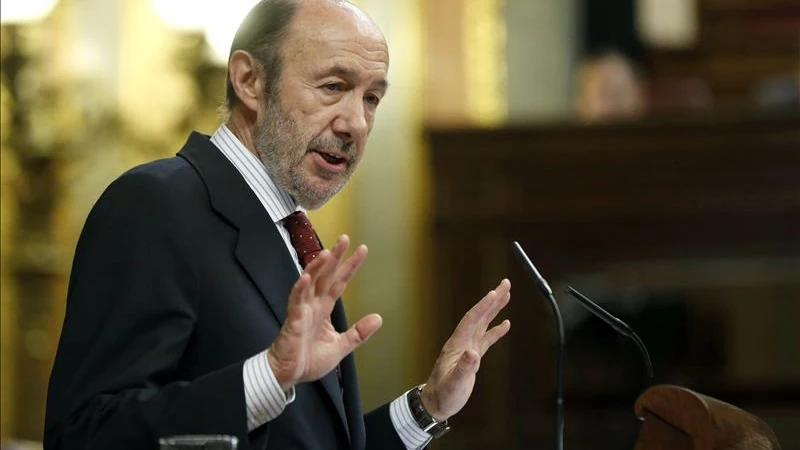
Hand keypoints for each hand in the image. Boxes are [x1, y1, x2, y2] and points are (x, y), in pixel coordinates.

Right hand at [267, 235, 381, 388]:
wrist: (287, 375)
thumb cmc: (307, 360)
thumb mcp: (340, 346)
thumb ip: (358, 333)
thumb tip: (378, 318)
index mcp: (324, 309)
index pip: (339, 282)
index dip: (350, 266)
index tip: (362, 250)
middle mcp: (313, 305)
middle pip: (325, 275)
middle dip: (335, 257)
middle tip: (345, 239)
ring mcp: (302, 310)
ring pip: (310, 283)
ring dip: (317, 267)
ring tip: (327, 253)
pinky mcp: (293, 320)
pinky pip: (296, 301)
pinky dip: (300, 289)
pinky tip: (306, 278)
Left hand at [421, 279, 510, 420]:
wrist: (436, 403)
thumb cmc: (444, 394)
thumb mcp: (454, 383)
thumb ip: (464, 368)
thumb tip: (473, 353)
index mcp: (457, 345)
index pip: (471, 320)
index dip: (483, 306)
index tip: (494, 293)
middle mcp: (462, 342)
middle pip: (479, 315)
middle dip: (492, 299)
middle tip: (505, 284)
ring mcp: (467, 348)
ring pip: (483, 323)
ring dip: (494, 309)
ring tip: (506, 295)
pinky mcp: (472, 356)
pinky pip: (485, 338)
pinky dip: (495, 330)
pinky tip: (505, 324)